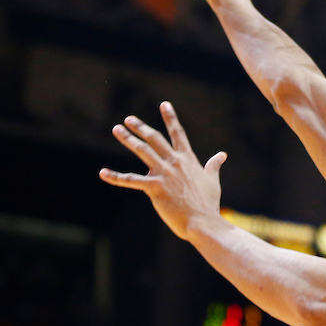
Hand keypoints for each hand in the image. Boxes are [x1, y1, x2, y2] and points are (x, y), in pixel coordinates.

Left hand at [100, 102, 226, 241]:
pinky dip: (116, 177)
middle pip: (155, 139)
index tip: (164, 104)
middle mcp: (175, 163)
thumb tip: (222, 155)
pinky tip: (103, 172)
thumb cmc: (208, 203)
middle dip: (141, 127)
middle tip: (129, 119)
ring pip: (143, 151)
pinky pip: (131, 180)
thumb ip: (214, 165)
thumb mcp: (212, 181)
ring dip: (128, 139)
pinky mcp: (154, 188)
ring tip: (117, 129)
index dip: (171, 118)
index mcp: (188, 160)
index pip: (178, 134)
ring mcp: (164, 174)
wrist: (203, 221)